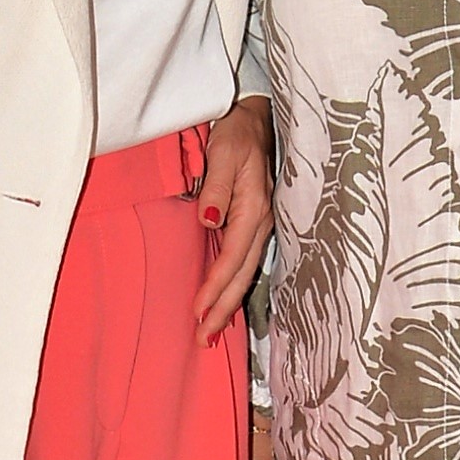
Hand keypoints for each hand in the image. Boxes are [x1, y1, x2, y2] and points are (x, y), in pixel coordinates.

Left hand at [195, 97, 273, 341]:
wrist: (255, 119)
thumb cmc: (237, 132)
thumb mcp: (224, 150)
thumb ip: (216, 186)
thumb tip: (210, 221)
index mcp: (254, 208)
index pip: (232, 257)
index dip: (215, 286)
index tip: (197, 312)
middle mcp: (262, 223)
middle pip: (242, 275)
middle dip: (223, 309)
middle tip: (204, 340)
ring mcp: (261, 226)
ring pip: (245, 273)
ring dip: (228, 304)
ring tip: (211, 332)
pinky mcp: (255, 225)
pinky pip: (244, 263)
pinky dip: (233, 286)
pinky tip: (223, 302)